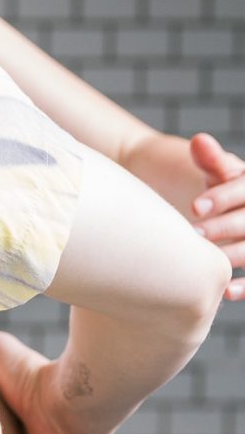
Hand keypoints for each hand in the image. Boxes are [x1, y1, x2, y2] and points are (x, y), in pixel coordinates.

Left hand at [129, 131, 244, 300]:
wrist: (209, 206)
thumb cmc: (211, 185)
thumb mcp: (211, 170)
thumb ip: (208, 159)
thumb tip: (200, 141)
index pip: (244, 190)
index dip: (223, 198)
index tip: (195, 207)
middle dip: (225, 227)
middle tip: (195, 233)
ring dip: (234, 255)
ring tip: (209, 261)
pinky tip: (227, 292)